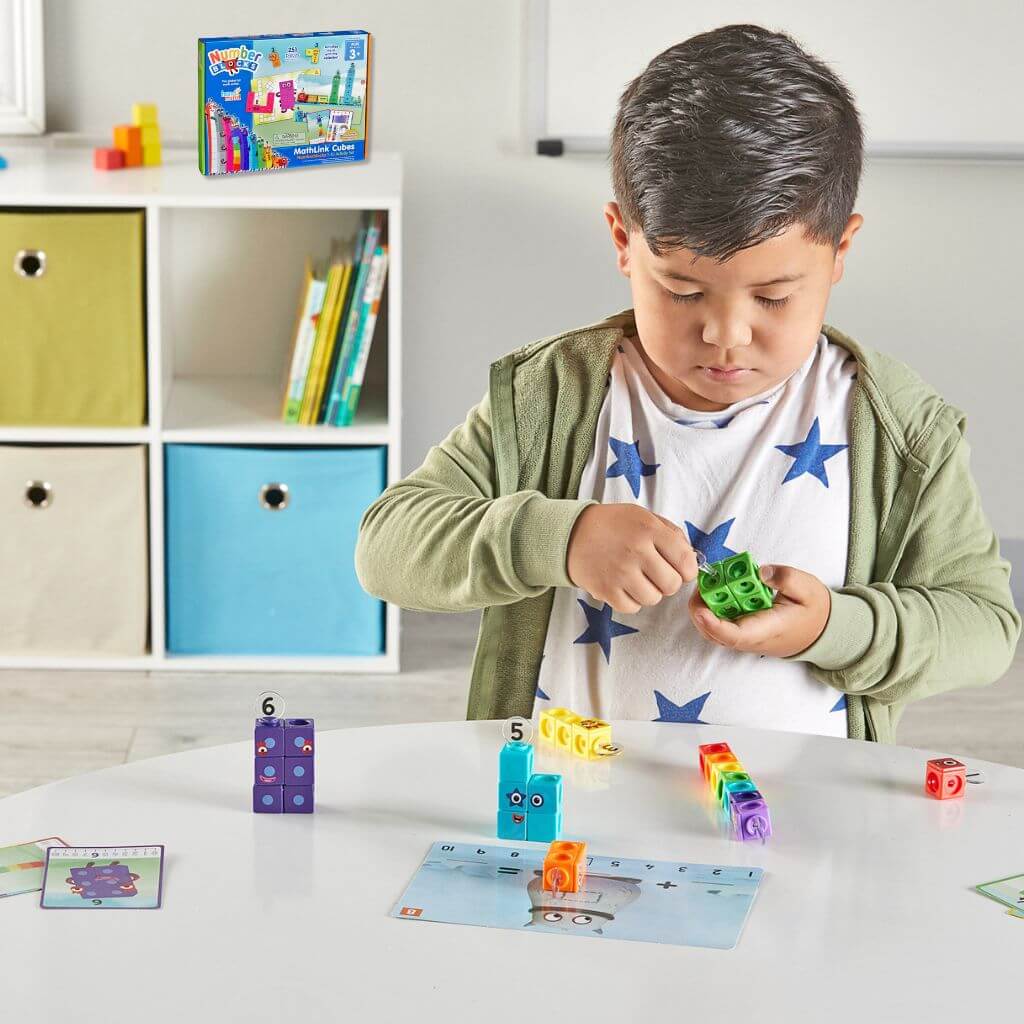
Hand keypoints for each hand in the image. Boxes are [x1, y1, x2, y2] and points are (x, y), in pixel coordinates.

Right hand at [566, 504, 698, 613]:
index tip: (681, 568)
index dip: (688, 569)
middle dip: (668, 581)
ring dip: (650, 591)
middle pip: (672, 584)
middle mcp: (636, 551)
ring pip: (654, 598)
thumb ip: (671, 534)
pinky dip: (631, 600)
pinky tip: (624, 585)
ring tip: (638, 578)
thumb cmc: (613, 525)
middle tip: (656, 573)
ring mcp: (620, 573)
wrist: (572, 534)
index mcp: (648, 529)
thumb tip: (693, 560)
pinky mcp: (606, 590)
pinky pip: (632, 607)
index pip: (686, 561)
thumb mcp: (644, 516)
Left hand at [687, 564, 830, 657]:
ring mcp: (744, 637)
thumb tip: (761, 572)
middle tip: (704, 580)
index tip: (701, 608)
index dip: (713, 624)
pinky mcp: (741, 630)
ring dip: (705, 605)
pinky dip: (713, 605)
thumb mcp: (807, 588)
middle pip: (714, 633)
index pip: (734, 635)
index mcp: (767, 630)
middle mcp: (750, 638)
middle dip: (701, 608)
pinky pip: (720, 622)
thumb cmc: (813, 611)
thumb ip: (786, 578)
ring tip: (709, 579)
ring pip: (712, 629)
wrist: (820, 631)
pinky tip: (718, 584)